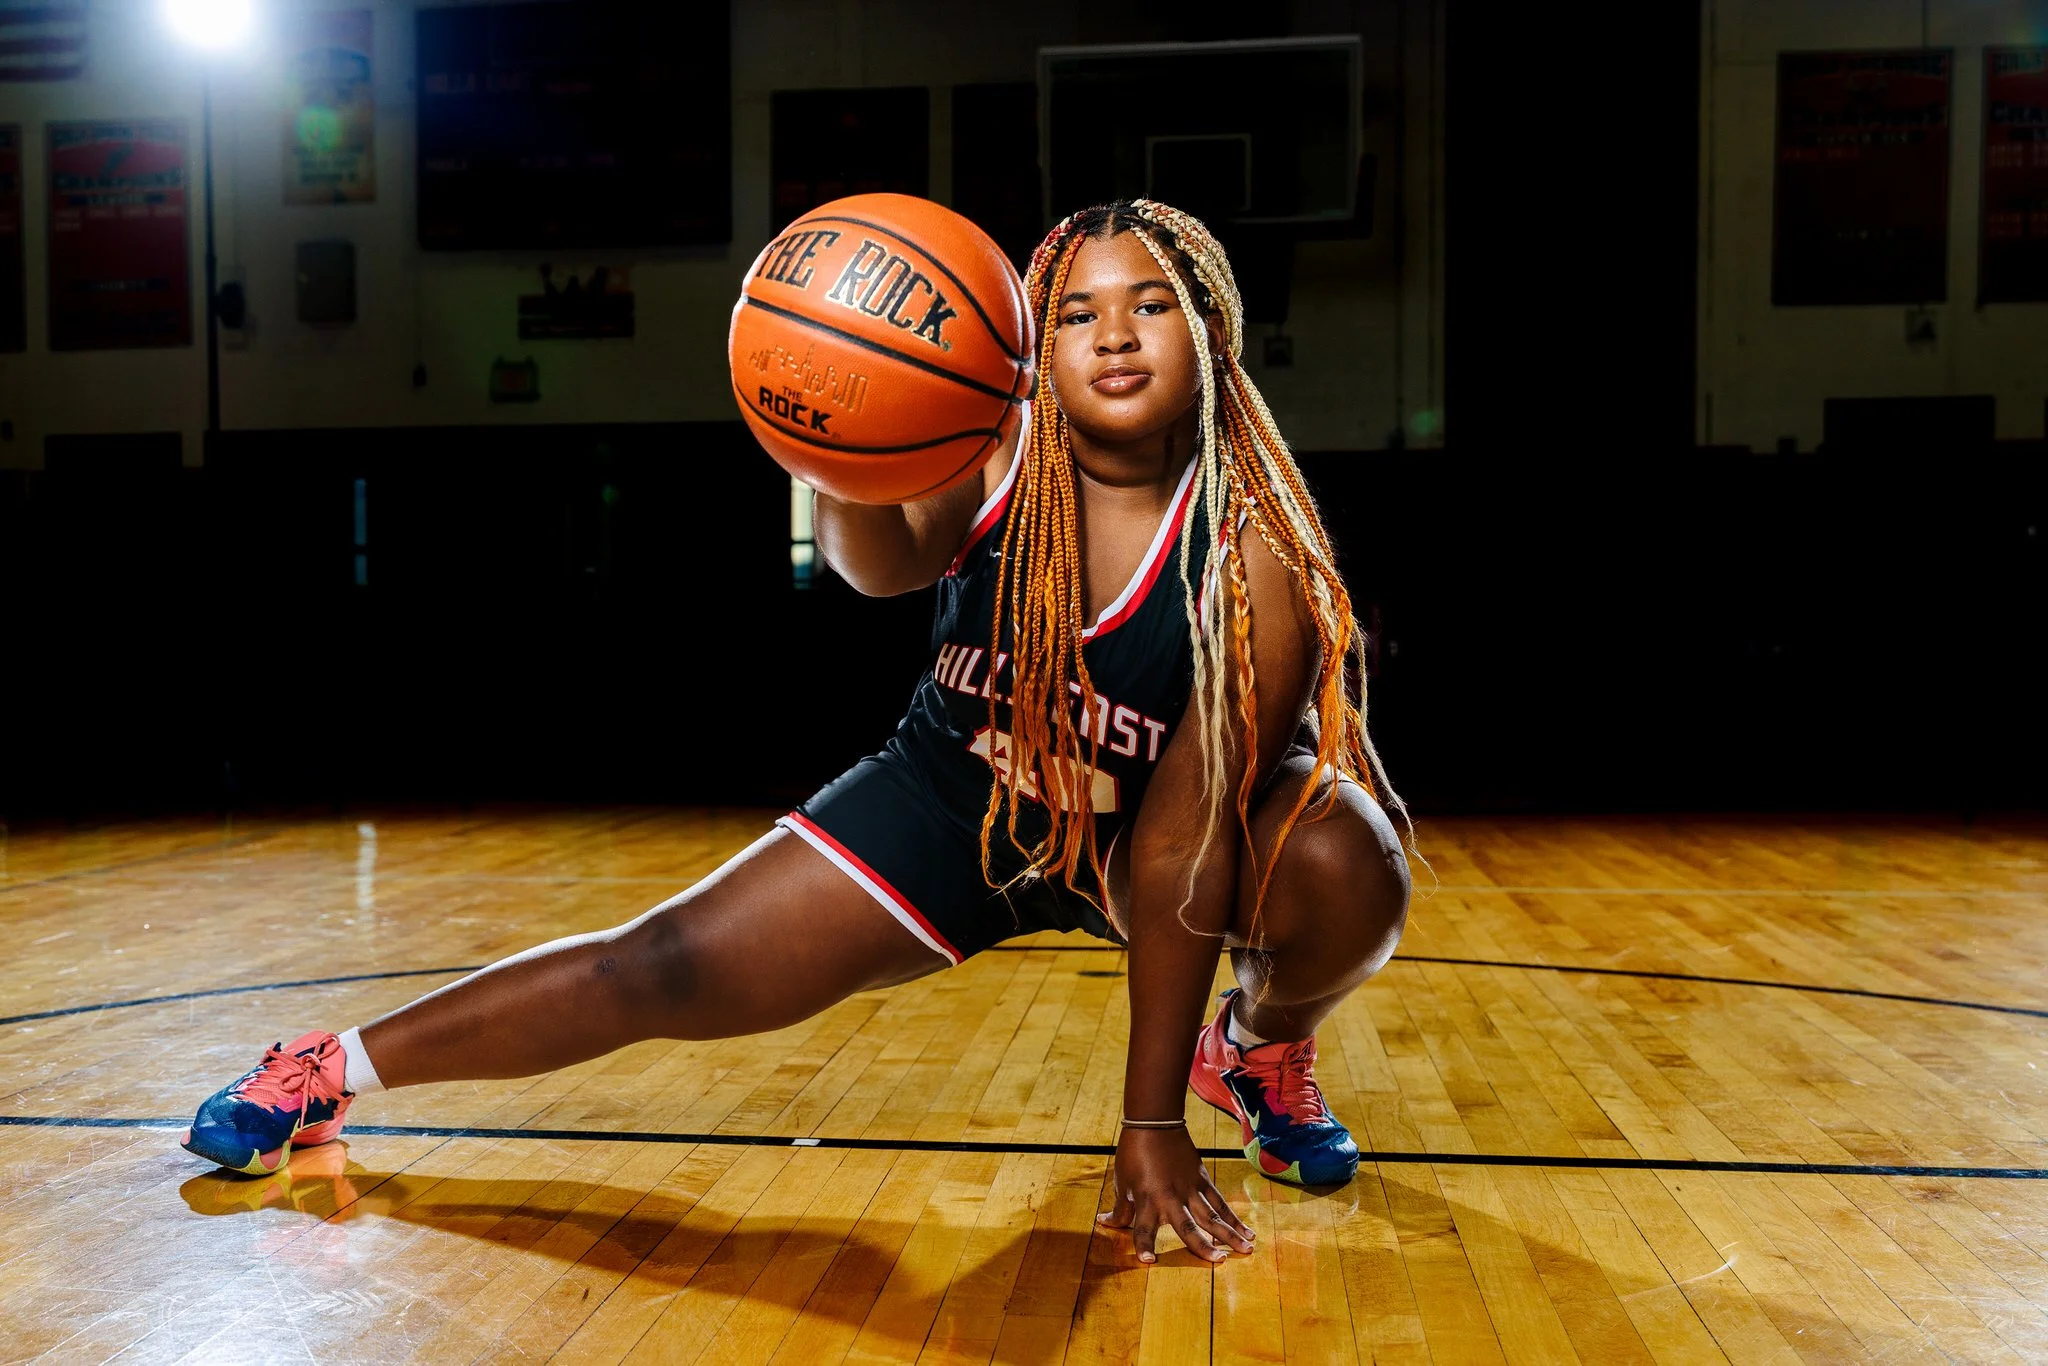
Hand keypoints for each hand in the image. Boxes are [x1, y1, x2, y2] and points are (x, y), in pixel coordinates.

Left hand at [1096, 1125, 1255, 1262]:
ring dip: (1229, 1233)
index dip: (1144, 1245)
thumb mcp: (1123, 1182)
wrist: (1154, 1124)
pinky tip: (1246, 1230)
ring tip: (1247, 1249)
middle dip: (1204, 1246)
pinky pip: (1219, 1202)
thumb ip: (1121, 1208)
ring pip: (1212, 1216)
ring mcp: (1189, 1189)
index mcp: (1147, 1199)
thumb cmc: (1133, 1154)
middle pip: (1189, 1227)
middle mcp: (1170, 1198)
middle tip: (1220, 1261)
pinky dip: (1233, 1217)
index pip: (1143, 1228)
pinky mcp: (1202, 1180)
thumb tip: (1105, 1222)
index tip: (1148, 1261)